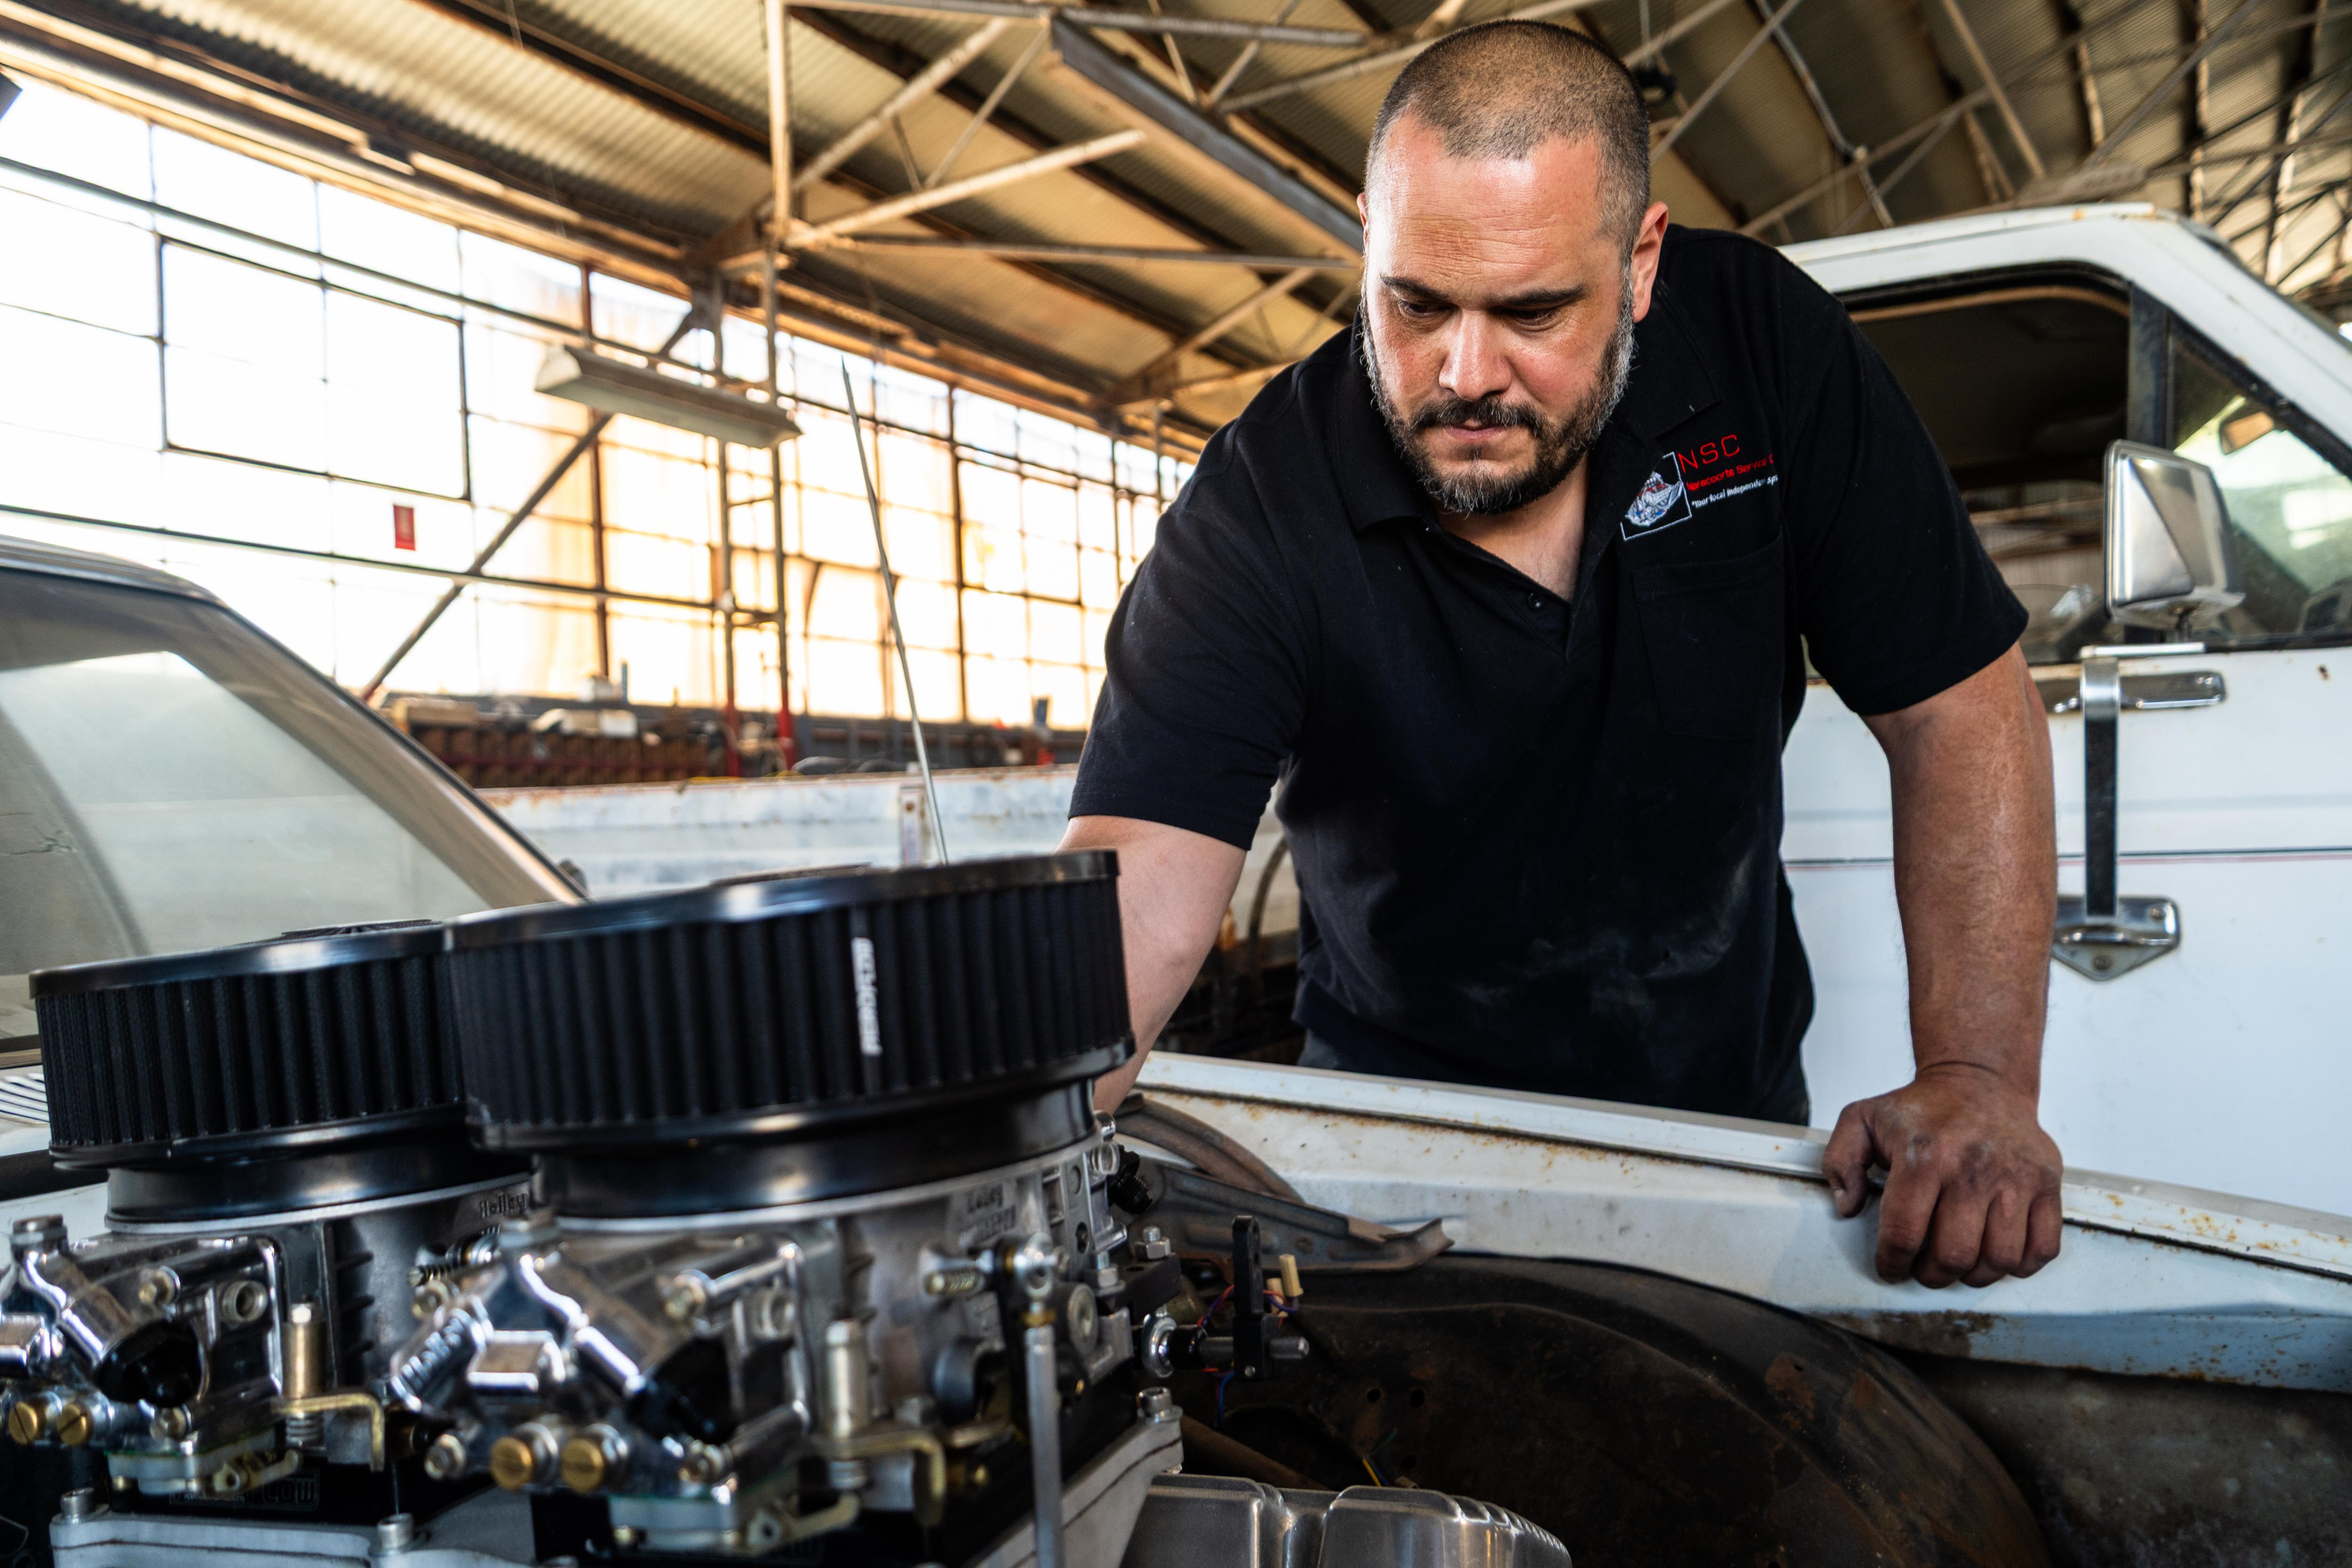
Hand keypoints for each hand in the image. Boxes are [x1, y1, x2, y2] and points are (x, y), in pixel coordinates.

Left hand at [1822, 1063, 2062, 1287]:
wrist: (1979, 1081)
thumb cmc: (1922, 1109)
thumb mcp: (1862, 1120)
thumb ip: (1840, 1162)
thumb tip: (1848, 1207)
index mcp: (1924, 1156)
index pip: (1904, 1234)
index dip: (1893, 1263)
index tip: (1891, 1268)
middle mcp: (1972, 1168)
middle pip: (1954, 1255)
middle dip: (1932, 1274)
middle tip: (1924, 1268)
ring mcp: (2016, 1177)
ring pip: (1999, 1259)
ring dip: (1974, 1274)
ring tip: (1959, 1262)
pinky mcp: (2047, 1183)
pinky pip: (2042, 1248)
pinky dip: (2020, 1265)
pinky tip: (1997, 1253)